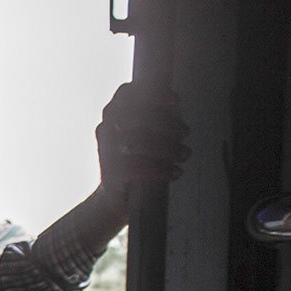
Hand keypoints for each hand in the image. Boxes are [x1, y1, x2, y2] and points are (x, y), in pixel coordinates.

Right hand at [96, 81, 190, 210]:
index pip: (126, 94)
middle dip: (167, 124)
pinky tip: (174, 172)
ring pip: (138, 142)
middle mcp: (105, 131)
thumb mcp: (146, 133)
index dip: (151, 94)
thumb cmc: (138, 160)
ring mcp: (105, 152)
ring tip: (184, 154)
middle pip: (138, 117)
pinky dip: (160, 169)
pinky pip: (136, 167)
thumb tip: (173, 100)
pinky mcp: (110, 175)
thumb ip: (155, 116)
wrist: (118, 197)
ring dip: (168, 147)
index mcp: (113, 116)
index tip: (174, 101)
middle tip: (184, 133)